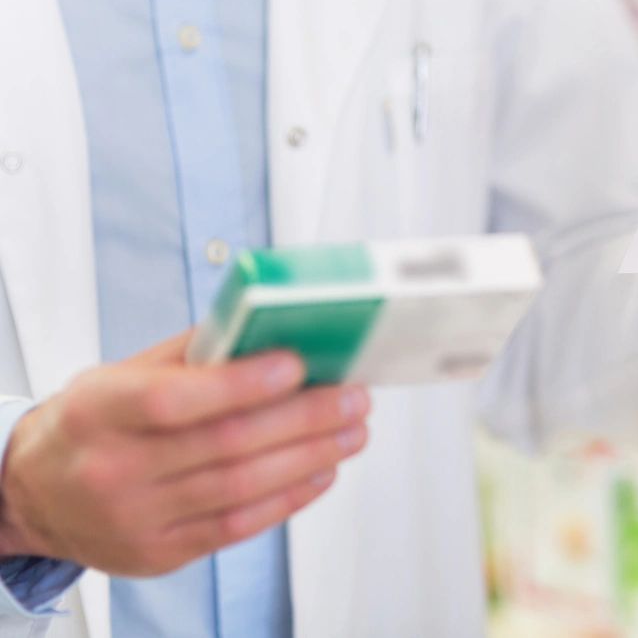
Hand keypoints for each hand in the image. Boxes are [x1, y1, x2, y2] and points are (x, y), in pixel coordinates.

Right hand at [0, 333, 369, 575]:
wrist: (36, 494)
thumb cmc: (92, 423)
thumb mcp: (122, 374)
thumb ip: (195, 354)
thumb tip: (273, 331)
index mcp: (98, 412)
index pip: (176, 399)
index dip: (243, 383)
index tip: (299, 364)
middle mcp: (113, 469)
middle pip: (226, 445)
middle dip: (304, 418)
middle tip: (352, 398)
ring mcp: (136, 519)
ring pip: (241, 488)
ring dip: (311, 456)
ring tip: (352, 430)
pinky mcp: (160, 554)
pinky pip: (238, 527)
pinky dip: (289, 496)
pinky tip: (322, 470)